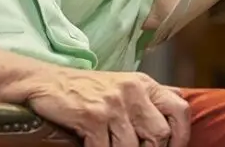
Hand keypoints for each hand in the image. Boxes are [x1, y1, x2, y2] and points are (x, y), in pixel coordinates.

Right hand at [26, 68, 189, 146]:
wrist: (44, 83)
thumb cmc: (85, 90)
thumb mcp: (122, 85)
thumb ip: (149, 97)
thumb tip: (179, 101)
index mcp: (143, 84)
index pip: (180, 110)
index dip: (180, 136)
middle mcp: (131, 90)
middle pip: (160, 135)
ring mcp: (112, 103)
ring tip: (107, 144)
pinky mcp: (92, 116)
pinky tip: (90, 145)